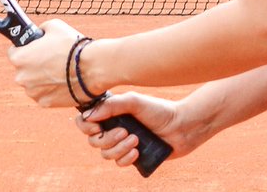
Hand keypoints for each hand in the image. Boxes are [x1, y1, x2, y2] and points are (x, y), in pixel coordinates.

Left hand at [7, 19, 81, 107]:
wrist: (92, 68)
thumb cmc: (72, 46)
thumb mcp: (53, 26)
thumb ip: (40, 31)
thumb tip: (39, 35)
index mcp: (20, 58)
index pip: (14, 52)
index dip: (25, 49)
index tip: (35, 48)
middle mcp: (21, 77)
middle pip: (24, 69)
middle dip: (34, 65)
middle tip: (51, 59)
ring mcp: (33, 92)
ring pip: (34, 83)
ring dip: (42, 78)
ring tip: (61, 70)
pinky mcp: (45, 103)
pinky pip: (45, 94)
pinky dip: (52, 90)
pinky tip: (64, 81)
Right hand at [77, 92, 198, 168]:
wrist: (181, 127)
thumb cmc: (159, 110)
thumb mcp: (134, 101)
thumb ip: (111, 105)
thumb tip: (88, 115)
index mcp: (111, 113)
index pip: (85, 122)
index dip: (86, 126)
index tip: (96, 126)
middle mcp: (113, 128)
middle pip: (94, 141)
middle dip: (108, 138)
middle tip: (125, 131)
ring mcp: (122, 144)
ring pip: (105, 154)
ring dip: (119, 148)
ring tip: (136, 140)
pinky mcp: (132, 157)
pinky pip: (119, 163)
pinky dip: (126, 158)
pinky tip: (137, 152)